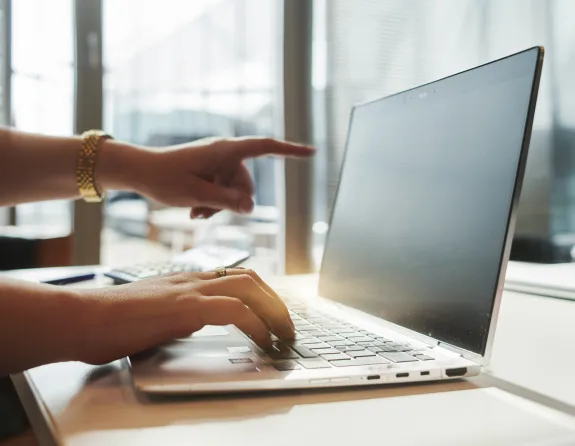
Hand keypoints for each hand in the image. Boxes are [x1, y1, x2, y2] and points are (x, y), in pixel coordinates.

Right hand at [73, 269, 293, 364]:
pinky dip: (256, 324)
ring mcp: (189, 290)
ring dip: (274, 312)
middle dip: (275, 301)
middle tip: (287, 326)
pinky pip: (233, 309)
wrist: (83, 318)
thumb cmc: (110, 321)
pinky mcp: (185, 307)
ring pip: (248, 287)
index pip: (234, 277)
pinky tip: (263, 340)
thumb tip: (196, 321)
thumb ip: (178, 313)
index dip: (261, 293)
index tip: (274, 312)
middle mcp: (192, 280)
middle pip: (249, 278)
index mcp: (185, 281)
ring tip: (284, 335)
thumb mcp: (153, 314)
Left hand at [127, 136, 313, 218]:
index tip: (312, 152)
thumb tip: (252, 207)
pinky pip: (223, 188)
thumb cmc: (164, 179)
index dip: (290, 151)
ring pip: (234, 190)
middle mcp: (225, 152)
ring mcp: (218, 161)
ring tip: (196, 213)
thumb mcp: (196, 195)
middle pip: (247, 183)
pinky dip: (213, 200)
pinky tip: (195, 210)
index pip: (265, 147)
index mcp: (225, 150)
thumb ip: (226, 202)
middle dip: (231, 202)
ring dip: (220, 205)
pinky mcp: (211, 168)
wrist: (138, 171)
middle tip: (204, 214)